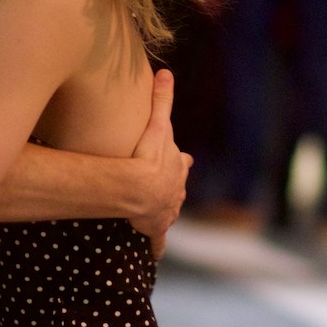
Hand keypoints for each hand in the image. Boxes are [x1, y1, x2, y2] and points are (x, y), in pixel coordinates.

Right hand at [127, 69, 191, 257]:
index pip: (180, 161)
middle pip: (177, 188)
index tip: (183, 158)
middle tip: (172, 187)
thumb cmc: (148, 157)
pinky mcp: (155, 230)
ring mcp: (166, 212)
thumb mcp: (157, 125)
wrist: (142, 189)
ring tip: (160, 216)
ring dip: (165, 214)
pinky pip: (156, 242)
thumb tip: (165, 72)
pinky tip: (155, 255)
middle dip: (175, 188)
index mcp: (176, 168)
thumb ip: (161, 99)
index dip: (180, 160)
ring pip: (169, 213)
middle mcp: (175, 191)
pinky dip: (156, 247)